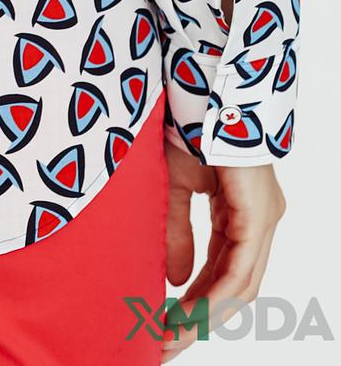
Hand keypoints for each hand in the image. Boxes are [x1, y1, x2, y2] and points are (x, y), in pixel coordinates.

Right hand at [162, 141, 286, 355]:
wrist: (203, 87)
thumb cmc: (187, 124)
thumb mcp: (174, 186)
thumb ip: (178, 234)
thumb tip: (177, 282)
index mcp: (243, 211)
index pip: (222, 272)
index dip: (193, 304)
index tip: (162, 327)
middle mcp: (260, 219)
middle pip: (234, 288)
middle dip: (197, 321)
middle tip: (162, 344)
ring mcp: (265, 218)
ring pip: (241, 286)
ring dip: (203, 316)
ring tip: (168, 336)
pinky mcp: (260, 214)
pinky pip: (241, 270)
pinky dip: (214, 295)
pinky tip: (188, 312)